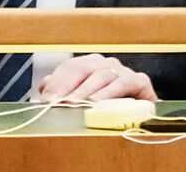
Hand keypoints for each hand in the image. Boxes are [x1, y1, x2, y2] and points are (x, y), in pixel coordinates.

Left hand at [38, 54, 156, 102]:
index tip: (47, 99)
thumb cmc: (103, 110)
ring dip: (88, 90)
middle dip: (71, 87)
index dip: (58, 82)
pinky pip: (125, 82)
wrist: (135, 119)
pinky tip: (98, 103)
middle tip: (61, 103)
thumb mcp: (78, 100)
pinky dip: (111, 92)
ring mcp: (124, 71)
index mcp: (90, 65)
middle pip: (85, 68)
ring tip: (78, 104)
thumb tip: (45, 88)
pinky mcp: (140, 81)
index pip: (71, 67)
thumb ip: (61, 91)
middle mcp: (107, 64)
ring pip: (104, 75)